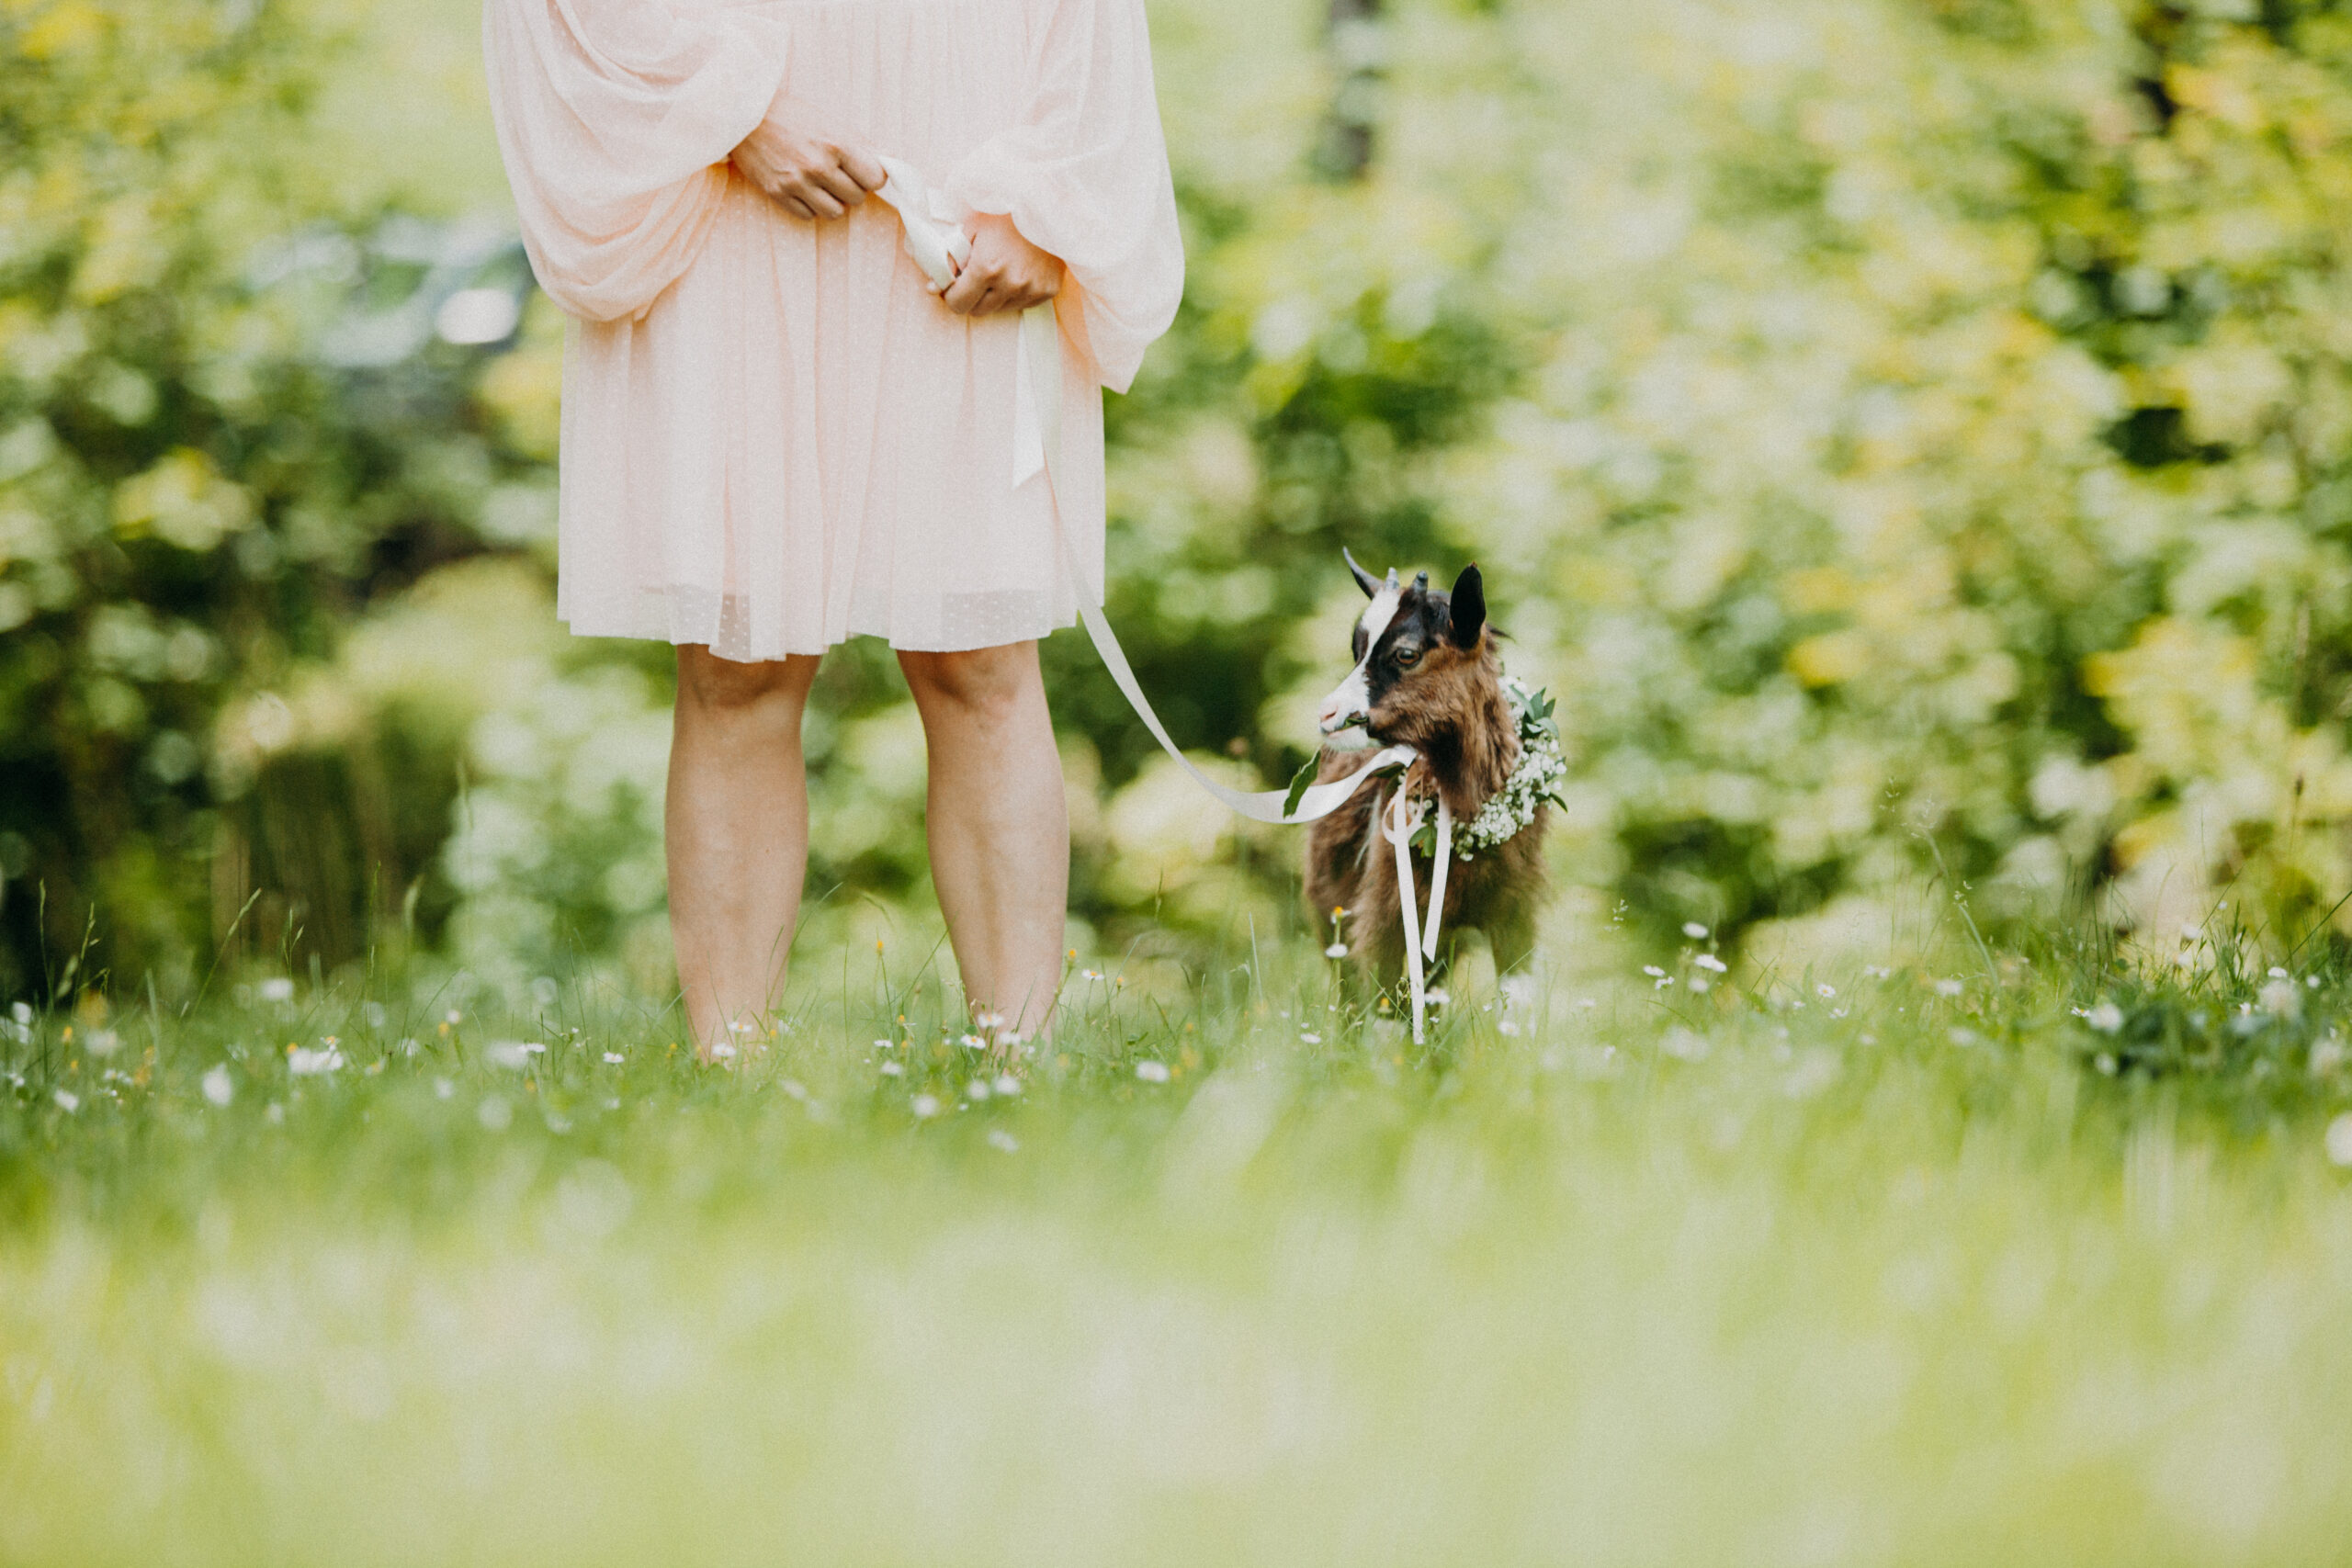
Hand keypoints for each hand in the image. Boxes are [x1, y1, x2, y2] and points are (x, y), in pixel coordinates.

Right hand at [731, 90, 884, 220]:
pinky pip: (808, 216)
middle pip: (857, 198)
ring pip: (835, 213)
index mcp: (836, 144)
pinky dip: (810, 206)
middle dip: (852, 188)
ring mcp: (796, 182)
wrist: (744, 114)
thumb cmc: (791, 115)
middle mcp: (818, 166)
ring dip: (833, 201)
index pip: (875, 179)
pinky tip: (803, 189)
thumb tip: (889, 162)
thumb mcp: (829, 122)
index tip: (863, 172)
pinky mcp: (777, 193)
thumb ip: (859, 144)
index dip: (872, 177)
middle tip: (839, 175)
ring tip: (821, 185)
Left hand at [940, 214, 1062, 316]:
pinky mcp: (1047, 291)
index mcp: (986, 268)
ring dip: (994, 296)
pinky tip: (1019, 270)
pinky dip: (1015, 293)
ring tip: (1000, 269)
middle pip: (977, 311)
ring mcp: (1031, 290)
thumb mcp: (972, 227)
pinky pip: (1022, 303)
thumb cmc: (1007, 212)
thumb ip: (951, 259)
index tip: (953, 285)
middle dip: (971, 297)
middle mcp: (1010, 284)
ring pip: (1000, 309)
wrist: (1050, 205)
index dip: (951, 295)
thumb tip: (933, 287)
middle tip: (975, 277)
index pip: (958, 304)